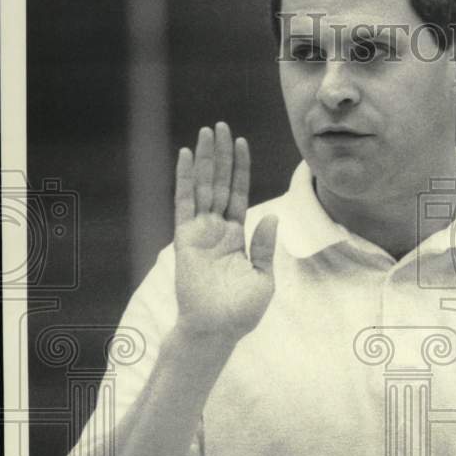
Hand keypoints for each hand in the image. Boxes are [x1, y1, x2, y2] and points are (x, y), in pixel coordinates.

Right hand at [174, 122, 277, 343]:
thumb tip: (272, 216)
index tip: (241, 143)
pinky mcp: (186, 238)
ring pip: (203, 186)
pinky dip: (183, 179)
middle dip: (221, 155)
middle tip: (221, 125)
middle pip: (219, 183)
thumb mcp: (263, 278)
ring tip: (207, 131)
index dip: (240, 168)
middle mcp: (217, 230)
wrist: (217, 330)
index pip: (238, 194)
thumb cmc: (241, 311)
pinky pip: (184, 203)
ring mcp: (200, 232)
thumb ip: (265, 247)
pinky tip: (185, 155)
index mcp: (237, 237)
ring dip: (204, 159)